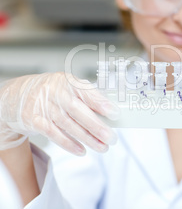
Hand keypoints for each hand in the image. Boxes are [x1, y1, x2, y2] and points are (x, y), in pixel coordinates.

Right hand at [0, 73, 119, 154]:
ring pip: (68, 124)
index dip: (101, 103)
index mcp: (68, 81)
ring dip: (87, 138)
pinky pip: (53, 134)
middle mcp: (55, 92)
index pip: (87, 91)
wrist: (18, 96)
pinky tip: (81, 150)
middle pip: (78, 110)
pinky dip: (69, 144)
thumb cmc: (52, 93)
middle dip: (96, 126)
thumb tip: (109, 114)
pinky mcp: (34, 120)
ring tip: (102, 147)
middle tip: (111, 138)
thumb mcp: (68, 88)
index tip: (115, 114)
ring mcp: (43, 106)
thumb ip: (87, 97)